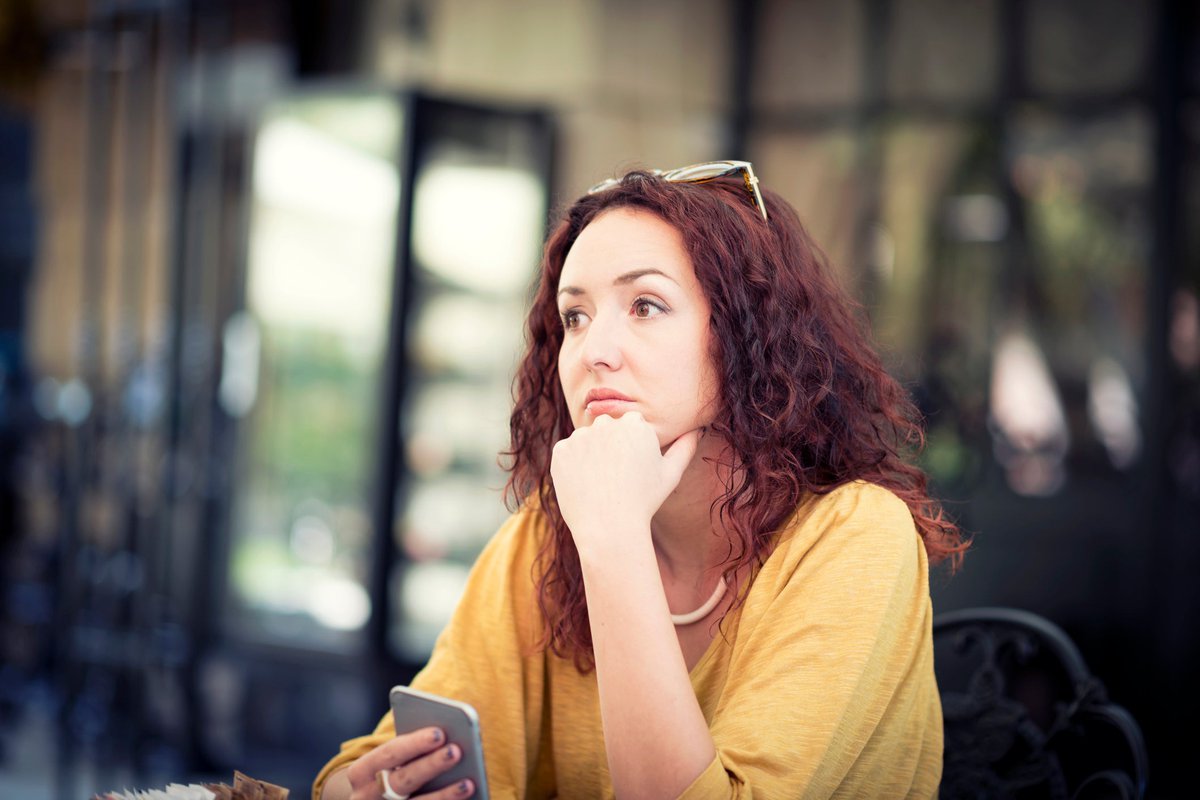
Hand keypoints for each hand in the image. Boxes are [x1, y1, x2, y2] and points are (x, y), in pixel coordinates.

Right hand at [341, 727, 474, 799]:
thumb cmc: (389, 773)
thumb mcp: (389, 763)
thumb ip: (409, 752)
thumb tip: (446, 740)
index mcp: (361, 772)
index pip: (388, 754)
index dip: (414, 744)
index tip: (440, 733)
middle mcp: (366, 797)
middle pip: (402, 782)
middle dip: (430, 766)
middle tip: (456, 751)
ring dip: (443, 796)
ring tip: (468, 784)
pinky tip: (465, 798)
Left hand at [550, 412, 699, 557]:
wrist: (609, 527)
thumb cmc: (644, 501)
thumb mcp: (670, 474)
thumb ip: (685, 447)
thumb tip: (696, 429)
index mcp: (635, 424)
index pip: (631, 427)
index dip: (632, 450)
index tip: (633, 470)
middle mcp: (606, 423)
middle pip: (607, 430)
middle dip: (611, 448)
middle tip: (617, 479)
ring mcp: (580, 436)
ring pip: (586, 442)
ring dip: (591, 456)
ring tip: (600, 484)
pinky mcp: (560, 451)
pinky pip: (567, 453)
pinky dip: (572, 467)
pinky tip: (584, 485)